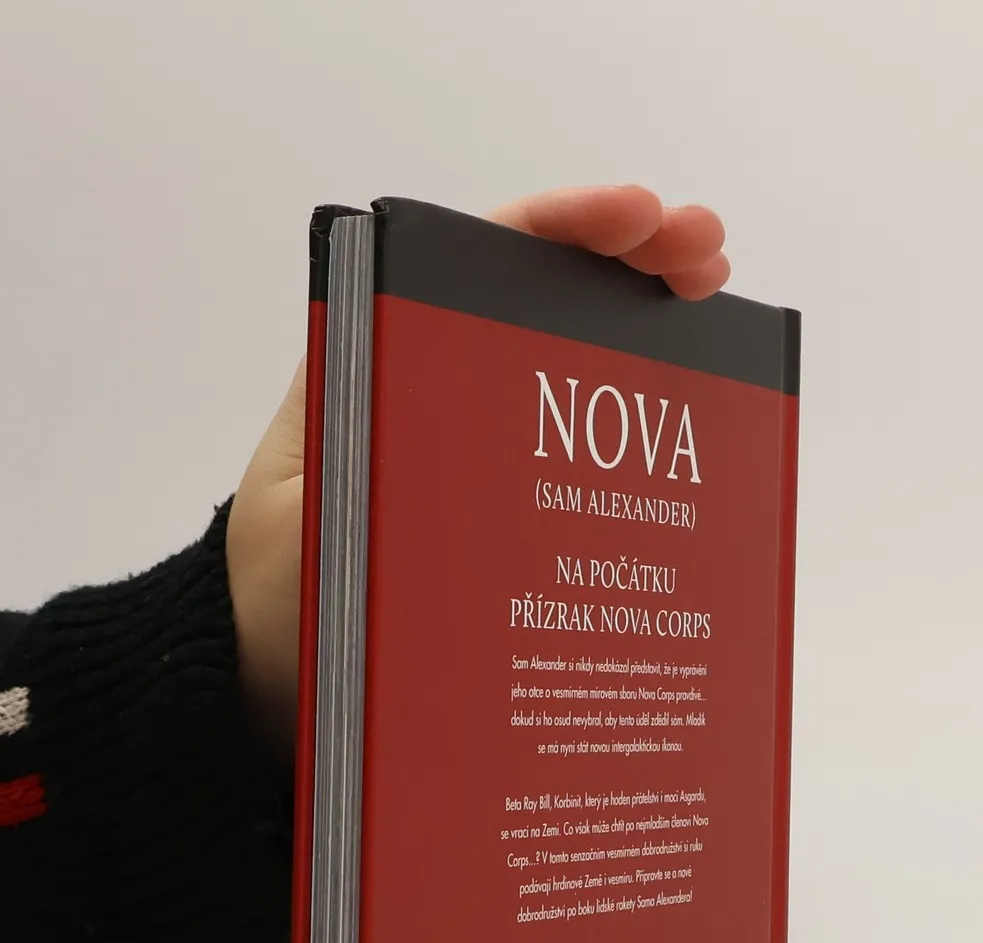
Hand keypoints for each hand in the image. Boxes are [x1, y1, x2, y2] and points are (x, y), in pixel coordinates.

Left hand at [226, 186, 729, 756]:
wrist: (271, 684)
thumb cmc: (278, 602)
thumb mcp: (307, 517)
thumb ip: (361, 457)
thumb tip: (443, 413)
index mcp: (384, 366)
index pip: (482, 257)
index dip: (567, 225)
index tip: (641, 218)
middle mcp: (436, 393)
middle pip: (545, 297)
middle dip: (633, 260)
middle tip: (709, 254)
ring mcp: (472, 452)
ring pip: (571, 373)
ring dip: (645, 336)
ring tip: (711, 305)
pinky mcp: (497, 512)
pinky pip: (575, 460)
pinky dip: (633, 436)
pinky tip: (689, 438)